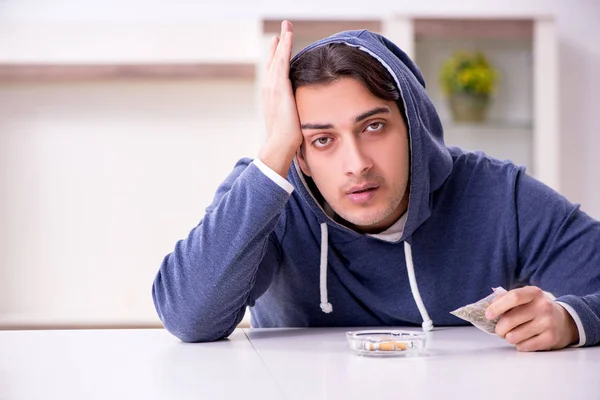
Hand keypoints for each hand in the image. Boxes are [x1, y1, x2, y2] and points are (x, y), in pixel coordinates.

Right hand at [258, 20, 303, 177]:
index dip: (276, 57)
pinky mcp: (278, 86)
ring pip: (277, 57)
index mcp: (271, 96)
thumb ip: (295, 112)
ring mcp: (271, 86)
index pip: (274, 72)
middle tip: (281, 31)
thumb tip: (304, 113)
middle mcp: (268, 88)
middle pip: (273, 61)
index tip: (279, 45)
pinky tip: (287, 35)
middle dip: (277, 45)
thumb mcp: (292, 120)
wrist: (281, 144)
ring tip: (286, 26)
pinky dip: (284, 47)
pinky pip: (281, 61)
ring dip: (282, 40)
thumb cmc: (288, 138)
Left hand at [486, 286, 578, 351]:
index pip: (513, 297)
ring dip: (509, 338)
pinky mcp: (551, 338)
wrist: (564, 322)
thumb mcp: (526, 298)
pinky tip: (525, 340)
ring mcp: (548, 323)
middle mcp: (543, 306)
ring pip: (514, 336)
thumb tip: (489, 307)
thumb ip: (507, 299)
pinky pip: (523, 346)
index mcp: (534, 293)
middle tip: (500, 330)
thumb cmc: (536, 309)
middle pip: (509, 320)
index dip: (497, 306)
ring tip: (514, 334)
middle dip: (499, 329)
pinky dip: (519, 345)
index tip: (488, 315)